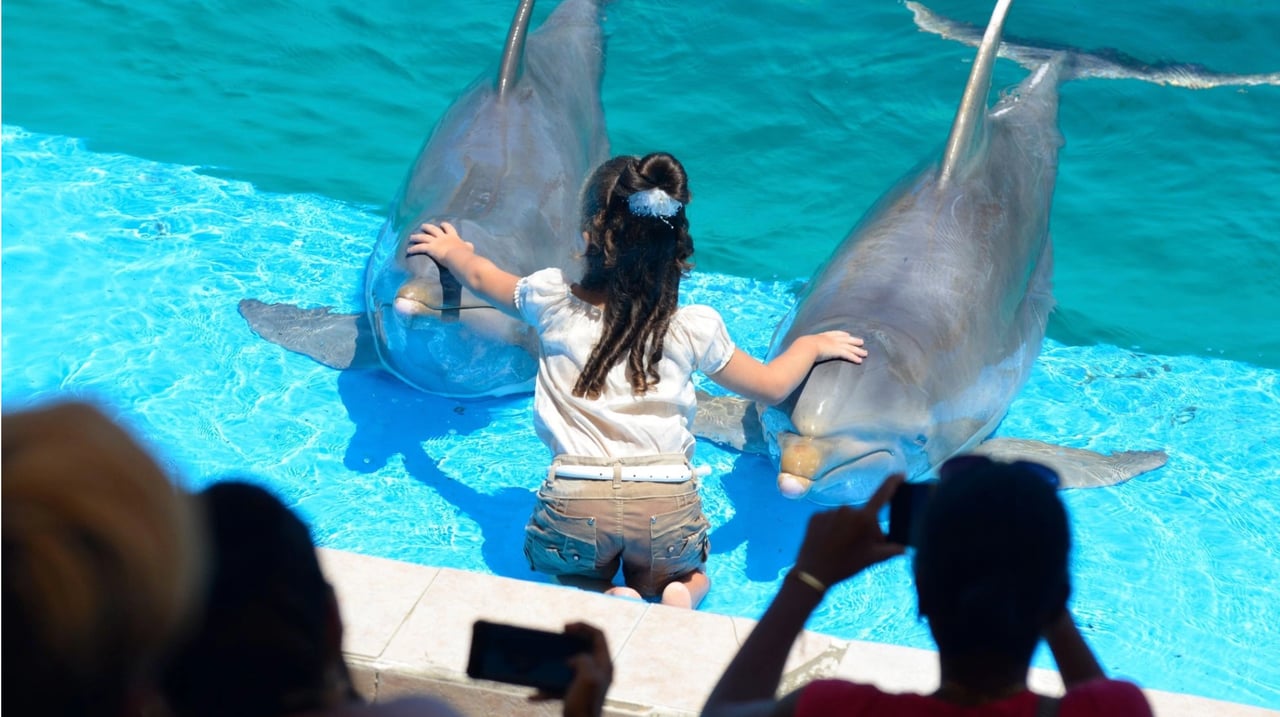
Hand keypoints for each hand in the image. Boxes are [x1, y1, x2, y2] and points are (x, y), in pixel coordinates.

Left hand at [406, 221, 472, 264]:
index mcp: (452, 237)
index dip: (445, 226)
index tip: (442, 224)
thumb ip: (468, 246)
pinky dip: (413, 248)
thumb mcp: (468, 248)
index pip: (448, 228)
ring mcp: (436, 242)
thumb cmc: (465, 254)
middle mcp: (442, 237)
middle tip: (423, 226)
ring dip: (417, 236)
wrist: (459, 257)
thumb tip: (469, 245)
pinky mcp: (430, 248)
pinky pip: (420, 247)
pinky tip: (408, 250)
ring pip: (423, 237)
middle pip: (433, 229)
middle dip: (427, 227)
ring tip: (411, 237)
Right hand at [530, 622, 611, 716]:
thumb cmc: (584, 706)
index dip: (582, 626)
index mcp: (604, 665)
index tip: (564, 628)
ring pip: (568, 666)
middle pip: (584, 648)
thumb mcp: (588, 677)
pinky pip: (559, 687)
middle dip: (567, 642)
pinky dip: (546, 689)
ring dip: (553, 664)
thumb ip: (584, 660)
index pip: (598, 635)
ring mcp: (586, 684)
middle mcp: (597, 673)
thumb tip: (574, 660)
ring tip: (541, 664)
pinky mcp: (575, 696)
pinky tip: (533, 696)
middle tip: (554, 640)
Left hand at [792, 473, 906, 587]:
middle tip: (860, 547)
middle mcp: (847, 509)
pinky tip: (828, 542)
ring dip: (847, 528)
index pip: (882, 495)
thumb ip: (892, 550)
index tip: (900, 474)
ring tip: (842, 547)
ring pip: (845, 518)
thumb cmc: (846, 565)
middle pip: (863, 516)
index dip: (892, 483)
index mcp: (864, 518)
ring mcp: (829, 512)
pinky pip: (829, 519)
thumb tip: (905, 548)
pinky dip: (832, 528)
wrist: (813, 573)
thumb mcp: (872, 559)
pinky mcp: (815, 516)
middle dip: (865, 528)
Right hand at [807, 330, 867, 363]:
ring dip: (858, 351)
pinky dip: (854, 357)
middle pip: (846, 339)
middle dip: (854, 341)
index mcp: (824, 336)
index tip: (848, 334)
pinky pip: (848, 355)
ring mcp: (835, 345)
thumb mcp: (806, 343)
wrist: (806, 347)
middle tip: (861, 342)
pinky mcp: (837, 351)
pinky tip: (860, 361)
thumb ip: (808, 345)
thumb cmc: (803, 346)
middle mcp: (831, 339)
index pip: (836, 333)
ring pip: (850, 348)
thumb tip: (803, 348)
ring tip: (865, 353)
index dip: (843, 334)